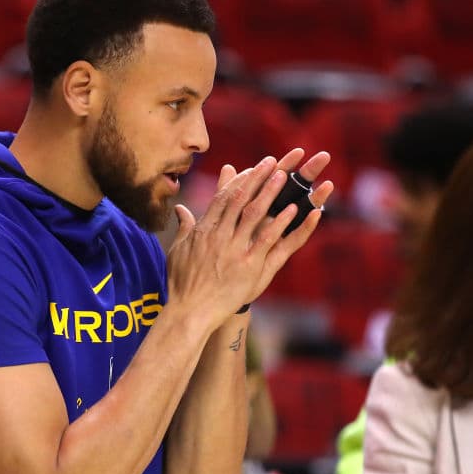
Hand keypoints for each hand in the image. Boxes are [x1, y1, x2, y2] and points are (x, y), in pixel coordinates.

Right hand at [168, 156, 317, 325]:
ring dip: (271, 193)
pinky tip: (295, 210)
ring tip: (286, 176)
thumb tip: (181, 209)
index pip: (223, 198)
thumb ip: (184, 226)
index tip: (251, 168)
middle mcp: (220, 235)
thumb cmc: (181, 283)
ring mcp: (234, 250)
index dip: (239, 181)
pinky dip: (282, 223)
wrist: (188, 311)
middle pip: (241, 199)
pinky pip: (268, 240)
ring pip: (255, 214)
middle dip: (257, 178)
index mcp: (204, 230)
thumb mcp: (178, 250)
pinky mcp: (248, 266)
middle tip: (273, 162)